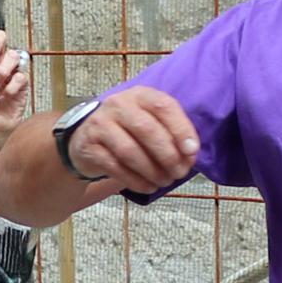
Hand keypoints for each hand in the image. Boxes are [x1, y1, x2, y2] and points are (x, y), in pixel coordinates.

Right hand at [68, 85, 199, 192]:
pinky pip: (115, 167)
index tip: (192, 151)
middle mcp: (118, 105)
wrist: (89, 136)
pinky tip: (148, 187)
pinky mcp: (90, 146)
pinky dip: (136, 181)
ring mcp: (101, 124)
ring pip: (129, 151)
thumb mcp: (150, 120)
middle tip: (179, 173)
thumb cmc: (129, 130)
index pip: (163, 106)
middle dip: (168, 155)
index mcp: (140, 95)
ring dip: (152, 171)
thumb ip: (171, 133)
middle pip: (146, 130)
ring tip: (164, 182)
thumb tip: (190, 154)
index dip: (181, 129)